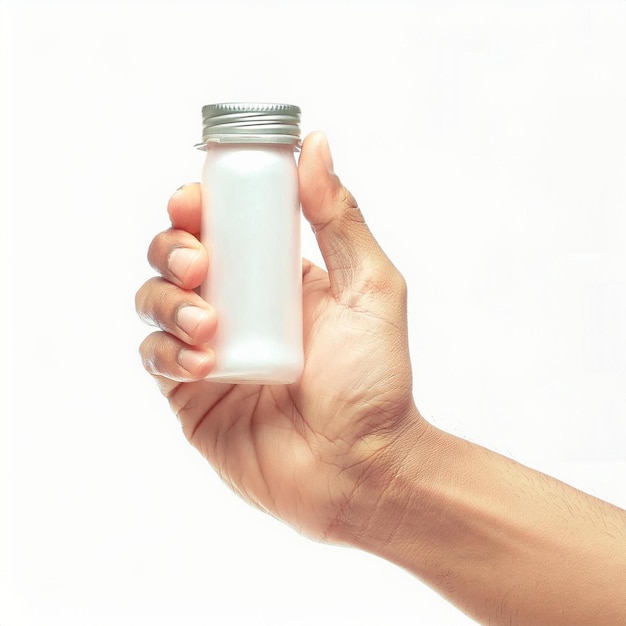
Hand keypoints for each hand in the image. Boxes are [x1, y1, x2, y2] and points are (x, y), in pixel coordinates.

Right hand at [135, 132, 427, 541]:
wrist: (364, 467)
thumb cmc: (376, 380)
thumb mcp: (370, 288)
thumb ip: (341, 218)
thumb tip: (315, 144)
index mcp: (276, 278)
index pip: (221, 227)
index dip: (197, 206)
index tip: (195, 199)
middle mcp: (238, 309)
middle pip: (175, 258)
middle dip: (171, 248)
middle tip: (198, 262)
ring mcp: (209, 352)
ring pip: (155, 303)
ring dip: (167, 300)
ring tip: (207, 325)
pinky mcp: (190, 396)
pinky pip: (154, 359)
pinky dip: (165, 351)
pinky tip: (200, 362)